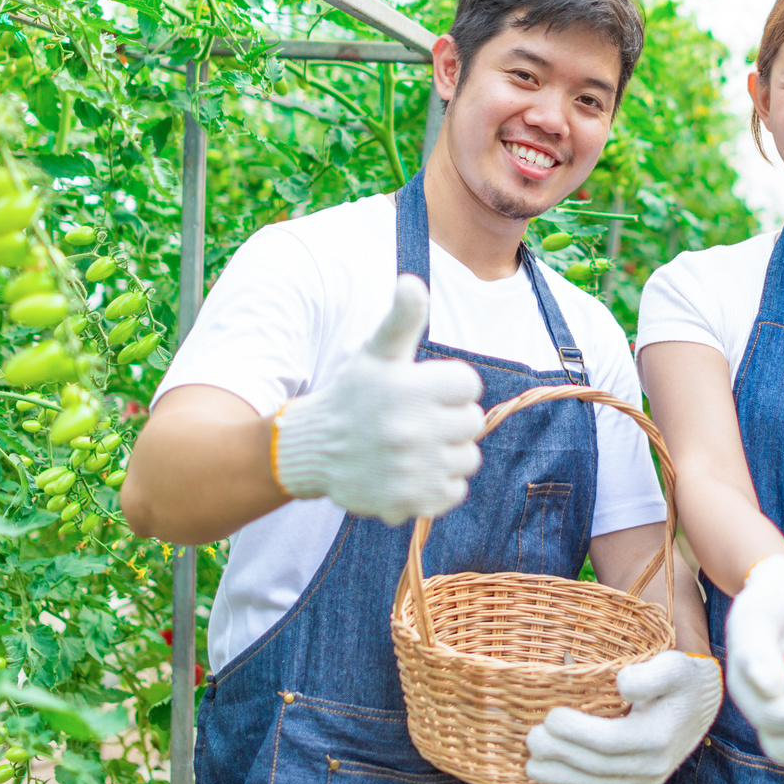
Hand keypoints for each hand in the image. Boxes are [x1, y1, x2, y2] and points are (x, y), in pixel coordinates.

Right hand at [272, 274, 484, 525]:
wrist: (311, 450)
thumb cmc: (352, 395)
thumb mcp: (375, 353)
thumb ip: (401, 319)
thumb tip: (411, 282)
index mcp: (409, 388)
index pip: (468, 385)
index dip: (449, 387)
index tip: (420, 391)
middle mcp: (412, 430)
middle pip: (471, 423)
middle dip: (449, 420)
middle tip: (415, 420)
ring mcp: (412, 469)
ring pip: (467, 459)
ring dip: (446, 453)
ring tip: (412, 447)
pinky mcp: (411, 501)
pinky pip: (454, 491)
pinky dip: (438, 485)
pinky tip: (411, 472)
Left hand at [526, 651, 722, 783]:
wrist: (703, 705)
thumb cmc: (683, 680)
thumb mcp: (674, 667)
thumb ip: (650, 675)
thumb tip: (622, 684)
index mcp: (657, 737)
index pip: (610, 741)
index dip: (577, 733)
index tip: (551, 716)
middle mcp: (652, 766)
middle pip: (596, 767)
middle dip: (559, 755)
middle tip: (531, 738)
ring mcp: (644, 781)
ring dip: (559, 780)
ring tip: (530, 766)